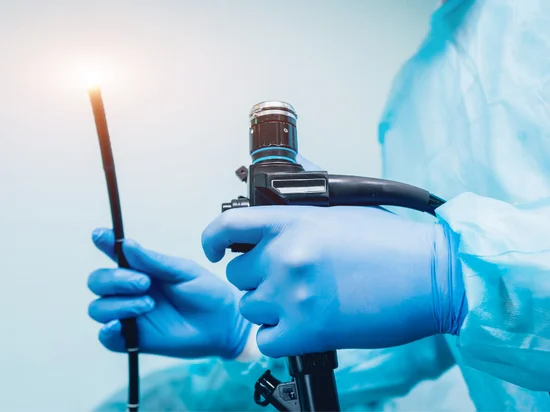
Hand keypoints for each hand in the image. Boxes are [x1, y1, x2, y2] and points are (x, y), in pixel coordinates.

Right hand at [87, 228, 250, 359]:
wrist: (224, 322)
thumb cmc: (206, 292)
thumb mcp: (183, 271)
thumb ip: (154, 261)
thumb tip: (126, 244)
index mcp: (141, 268)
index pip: (113, 253)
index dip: (103, 242)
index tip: (100, 235)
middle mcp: (129, 291)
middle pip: (98, 281)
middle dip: (115, 279)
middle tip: (145, 282)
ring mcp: (129, 315)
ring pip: (98, 308)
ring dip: (118, 304)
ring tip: (149, 303)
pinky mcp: (133, 339)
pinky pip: (106, 338)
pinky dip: (106, 331)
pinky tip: (118, 325)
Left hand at [201, 206, 466, 357]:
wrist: (431, 276)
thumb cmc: (391, 241)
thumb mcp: (343, 204)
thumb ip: (303, 185)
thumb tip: (277, 168)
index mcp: (292, 221)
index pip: (225, 227)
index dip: (211, 240)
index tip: (212, 250)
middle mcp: (285, 256)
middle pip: (237, 274)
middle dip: (257, 277)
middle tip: (287, 279)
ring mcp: (292, 295)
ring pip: (249, 307)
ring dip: (269, 307)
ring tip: (302, 302)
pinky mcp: (306, 332)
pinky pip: (265, 340)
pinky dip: (278, 336)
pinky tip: (302, 326)